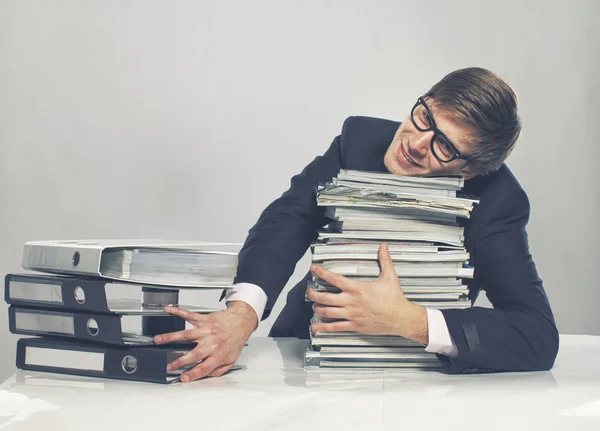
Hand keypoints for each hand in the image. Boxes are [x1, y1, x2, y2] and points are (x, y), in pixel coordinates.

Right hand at [154, 301, 256, 382]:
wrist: (240, 322)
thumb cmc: (234, 340)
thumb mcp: (231, 360)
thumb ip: (217, 371)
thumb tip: (204, 376)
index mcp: (217, 355)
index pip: (203, 368)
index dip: (193, 374)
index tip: (182, 378)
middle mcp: (211, 343)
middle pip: (193, 354)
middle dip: (179, 361)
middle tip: (167, 365)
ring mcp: (206, 330)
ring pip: (186, 334)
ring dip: (171, 337)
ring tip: (158, 339)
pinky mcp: (204, 319)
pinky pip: (189, 315)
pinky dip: (177, 311)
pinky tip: (168, 310)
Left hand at [306, 243, 428, 343]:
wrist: (401, 318)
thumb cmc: (395, 299)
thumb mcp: (389, 277)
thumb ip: (384, 260)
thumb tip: (383, 247)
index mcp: (357, 289)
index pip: (334, 279)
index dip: (321, 272)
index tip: (314, 269)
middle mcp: (351, 302)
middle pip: (325, 298)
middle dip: (313, 294)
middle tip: (309, 291)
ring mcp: (352, 314)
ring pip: (327, 312)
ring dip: (317, 309)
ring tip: (313, 306)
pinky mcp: (354, 325)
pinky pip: (336, 327)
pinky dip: (323, 327)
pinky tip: (316, 327)